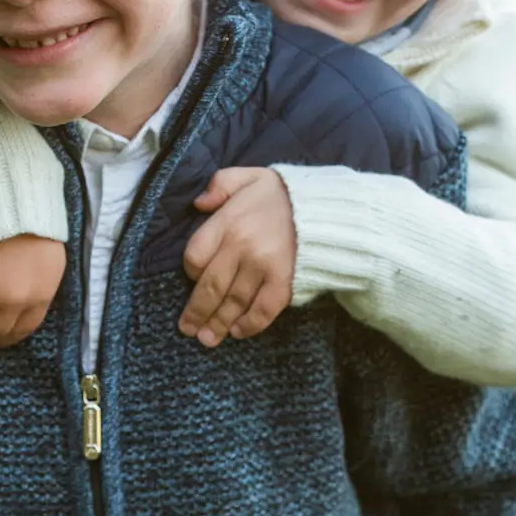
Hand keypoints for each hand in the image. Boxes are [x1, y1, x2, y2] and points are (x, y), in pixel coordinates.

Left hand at [178, 167, 294, 347]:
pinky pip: (263, 310)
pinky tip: (239, 332)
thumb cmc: (283, 193)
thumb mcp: (249, 176)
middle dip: (196, 311)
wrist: (327, 207)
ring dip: (218, 324)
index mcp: (228, 221)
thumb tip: (199, 204)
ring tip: (207, 339)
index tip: (193, 279)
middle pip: (210, 286)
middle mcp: (242, 247)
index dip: (191, 271)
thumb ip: (220, 184)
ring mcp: (263, 267)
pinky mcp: (285, 282)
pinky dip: (250, 325)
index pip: (195, 255)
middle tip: (187, 329)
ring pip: (233, 302)